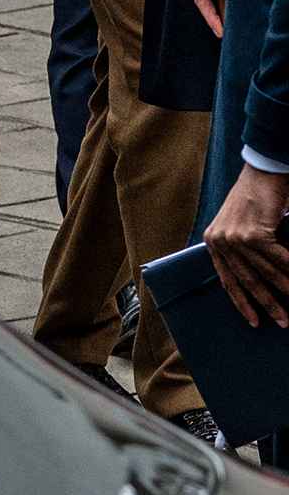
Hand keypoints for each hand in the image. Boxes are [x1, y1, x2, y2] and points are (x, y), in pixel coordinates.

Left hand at [205, 163, 288, 325]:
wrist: (262, 173)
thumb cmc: (255, 200)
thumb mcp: (242, 226)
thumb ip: (243, 251)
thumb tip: (260, 280)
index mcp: (213, 242)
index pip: (227, 279)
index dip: (241, 302)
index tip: (253, 321)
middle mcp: (220, 241)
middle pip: (247, 281)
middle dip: (267, 304)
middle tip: (283, 322)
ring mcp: (236, 238)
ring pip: (266, 273)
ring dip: (285, 292)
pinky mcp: (254, 234)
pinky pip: (279, 260)